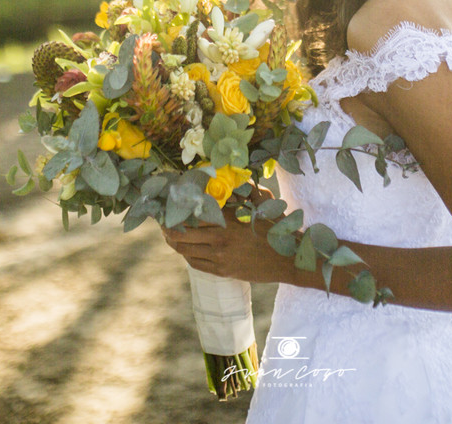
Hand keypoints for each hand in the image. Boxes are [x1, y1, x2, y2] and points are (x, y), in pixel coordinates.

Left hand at [161, 204, 289, 284]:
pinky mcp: (222, 271)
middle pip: (182, 233)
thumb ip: (246, 193)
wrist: (289, 260)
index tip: (169, 204)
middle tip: (162, 221)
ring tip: (169, 235)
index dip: (178, 209)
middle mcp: (220, 238)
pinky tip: (185, 249)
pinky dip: (186, 255)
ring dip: (174, 242)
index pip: (193, 212)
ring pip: (185, 249)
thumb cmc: (277, 230)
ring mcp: (220, 257)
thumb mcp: (261, 207)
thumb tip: (236, 180)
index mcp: (228, 219)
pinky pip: (195, 263)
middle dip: (167, 227)